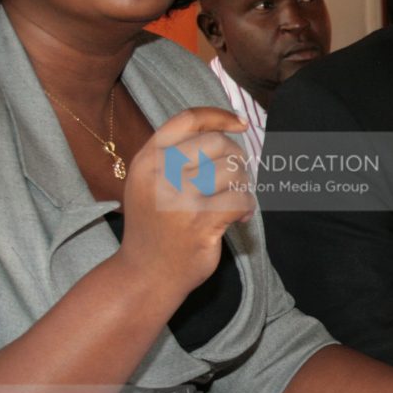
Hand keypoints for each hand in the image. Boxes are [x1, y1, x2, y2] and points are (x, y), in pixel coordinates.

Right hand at [115, 107, 254, 297]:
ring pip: (232, 170)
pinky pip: (240, 199)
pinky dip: (247, 207)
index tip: (241, 124)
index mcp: (147, 159)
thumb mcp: (149, 183)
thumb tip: (225, 131)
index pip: (188, 119)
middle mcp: (160, 173)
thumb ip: (175, 156)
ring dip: (243, 184)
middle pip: (216, 143)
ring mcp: (179, 197)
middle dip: (236, 157)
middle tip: (237, 178)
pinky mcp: (200, 221)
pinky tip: (239, 218)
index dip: (219, 117)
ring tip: (236, 200)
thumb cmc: (154, 226)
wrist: (145, 274)